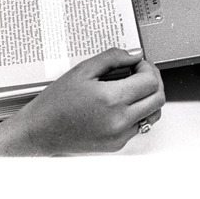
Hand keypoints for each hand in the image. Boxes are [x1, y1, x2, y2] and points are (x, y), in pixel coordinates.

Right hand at [3, 48, 164, 155]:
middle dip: (153, 81)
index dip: (148, 67)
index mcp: (111, 98)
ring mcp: (120, 135)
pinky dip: (137, 112)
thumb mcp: (82, 70)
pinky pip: (139, 126)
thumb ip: (111, 58)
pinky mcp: (117, 144)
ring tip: (133, 87)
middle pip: (158, 98)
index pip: (150, 81)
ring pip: (153, 114)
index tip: (138, 63)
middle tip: (140, 72)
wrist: (41, 130)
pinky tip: (121, 103)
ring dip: (149, 98)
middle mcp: (119, 120)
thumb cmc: (56, 102)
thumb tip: (133, 54)